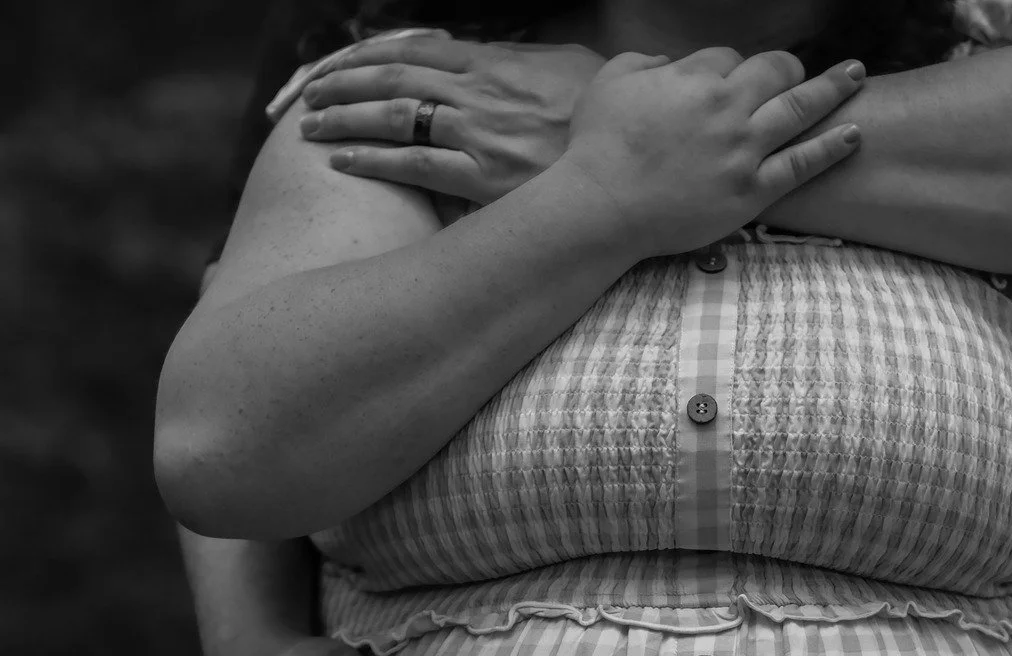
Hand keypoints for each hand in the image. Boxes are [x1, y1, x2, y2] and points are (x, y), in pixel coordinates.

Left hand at [297, 30, 605, 204]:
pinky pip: (415, 165)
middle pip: (391, 76)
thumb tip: (499, 55)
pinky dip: (373, 160)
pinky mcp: (483, 177)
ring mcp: (476, 133)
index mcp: (493, 62)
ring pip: (393, 114)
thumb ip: (524, 59)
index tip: (338, 63)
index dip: (367, 53)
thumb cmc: (601, 113)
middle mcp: (476, 91)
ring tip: (310, 125)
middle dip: (342, 82)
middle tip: (308, 93)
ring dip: (345, 117)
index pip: (414, 48)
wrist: (629, 158)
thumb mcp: (566, 65)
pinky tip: (343, 160)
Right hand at [559, 46, 865, 257]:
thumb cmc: (598, 147)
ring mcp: (743, 151)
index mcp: (694, 78)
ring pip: (798, 109)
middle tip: (796, 71)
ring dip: (831, 89)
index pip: (728, 58)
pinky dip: (830, 147)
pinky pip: (800, 165)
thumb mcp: (611, 82)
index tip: (727, 81)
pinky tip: (853, 133)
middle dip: (787, 67)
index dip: (729, 68)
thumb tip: (668, 64)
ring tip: (854, 77)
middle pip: (775, 71)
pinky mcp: (750, 192)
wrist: (603, 207)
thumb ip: (645, 64)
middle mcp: (726, 108)